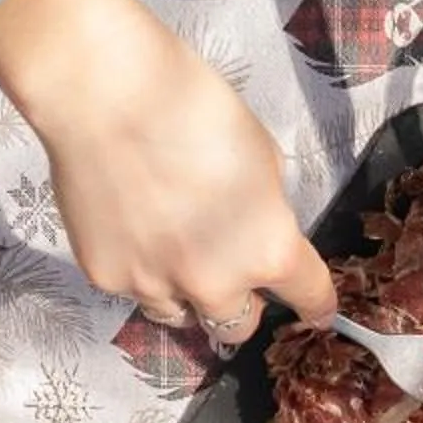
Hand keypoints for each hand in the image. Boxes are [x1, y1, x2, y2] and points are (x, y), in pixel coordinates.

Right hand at [0, 0, 332, 336]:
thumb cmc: (194, 106)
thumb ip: (265, 208)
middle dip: (242, 301)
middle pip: (239, 326)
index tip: (316, 311)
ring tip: (175, 253)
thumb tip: (255, 225)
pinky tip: (130, 228)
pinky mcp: (105, 277)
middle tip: (229, 269)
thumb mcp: (262, 155)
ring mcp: (155, 286)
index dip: (317, 305)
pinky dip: (140, 270)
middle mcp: (215, 284)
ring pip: (181, 316)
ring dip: (188, 296)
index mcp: (268, 250)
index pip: (309, 298)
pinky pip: (134, 289)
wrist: (105, 96)